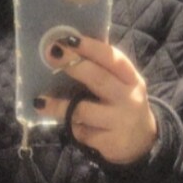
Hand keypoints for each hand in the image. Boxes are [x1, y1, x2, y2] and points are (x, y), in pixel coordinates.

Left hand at [35, 36, 157, 165]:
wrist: (142, 142)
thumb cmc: (122, 105)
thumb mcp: (122, 85)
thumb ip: (103, 70)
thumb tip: (67, 49)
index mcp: (131, 79)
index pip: (113, 59)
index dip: (92, 47)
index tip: (69, 39)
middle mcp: (129, 98)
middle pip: (99, 79)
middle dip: (73, 66)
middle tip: (52, 55)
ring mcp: (120, 122)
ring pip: (83, 110)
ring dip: (58, 106)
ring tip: (41, 102)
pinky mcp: (110, 142)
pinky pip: (82, 132)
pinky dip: (72, 127)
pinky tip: (71, 124)